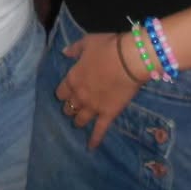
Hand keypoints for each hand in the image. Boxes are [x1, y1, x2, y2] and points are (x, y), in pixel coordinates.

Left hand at [55, 33, 142, 149]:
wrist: (129, 59)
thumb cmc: (108, 47)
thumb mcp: (87, 42)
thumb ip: (74, 49)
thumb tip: (64, 53)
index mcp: (72, 78)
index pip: (61, 92)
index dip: (63, 93)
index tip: (66, 93)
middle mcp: (79, 96)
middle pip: (69, 108)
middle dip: (70, 108)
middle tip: (74, 107)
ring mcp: (93, 107)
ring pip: (80, 120)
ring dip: (78, 121)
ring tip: (79, 123)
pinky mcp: (108, 115)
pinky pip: (99, 131)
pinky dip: (94, 140)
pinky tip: (91, 147)